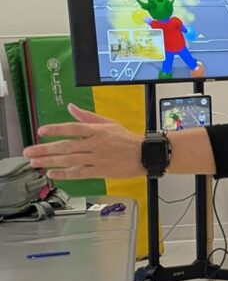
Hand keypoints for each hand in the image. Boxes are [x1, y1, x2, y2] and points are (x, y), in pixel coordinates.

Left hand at [23, 104, 143, 179]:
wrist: (144, 154)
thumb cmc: (127, 139)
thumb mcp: (108, 123)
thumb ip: (87, 116)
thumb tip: (71, 107)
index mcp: (97, 131)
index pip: (72, 128)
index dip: (56, 129)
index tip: (41, 131)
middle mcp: (95, 144)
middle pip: (66, 146)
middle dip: (45, 149)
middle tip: (29, 151)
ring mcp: (97, 159)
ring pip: (69, 160)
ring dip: (50, 162)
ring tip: (35, 162)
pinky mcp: (100, 171)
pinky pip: (79, 173)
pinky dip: (65, 174)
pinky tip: (53, 174)